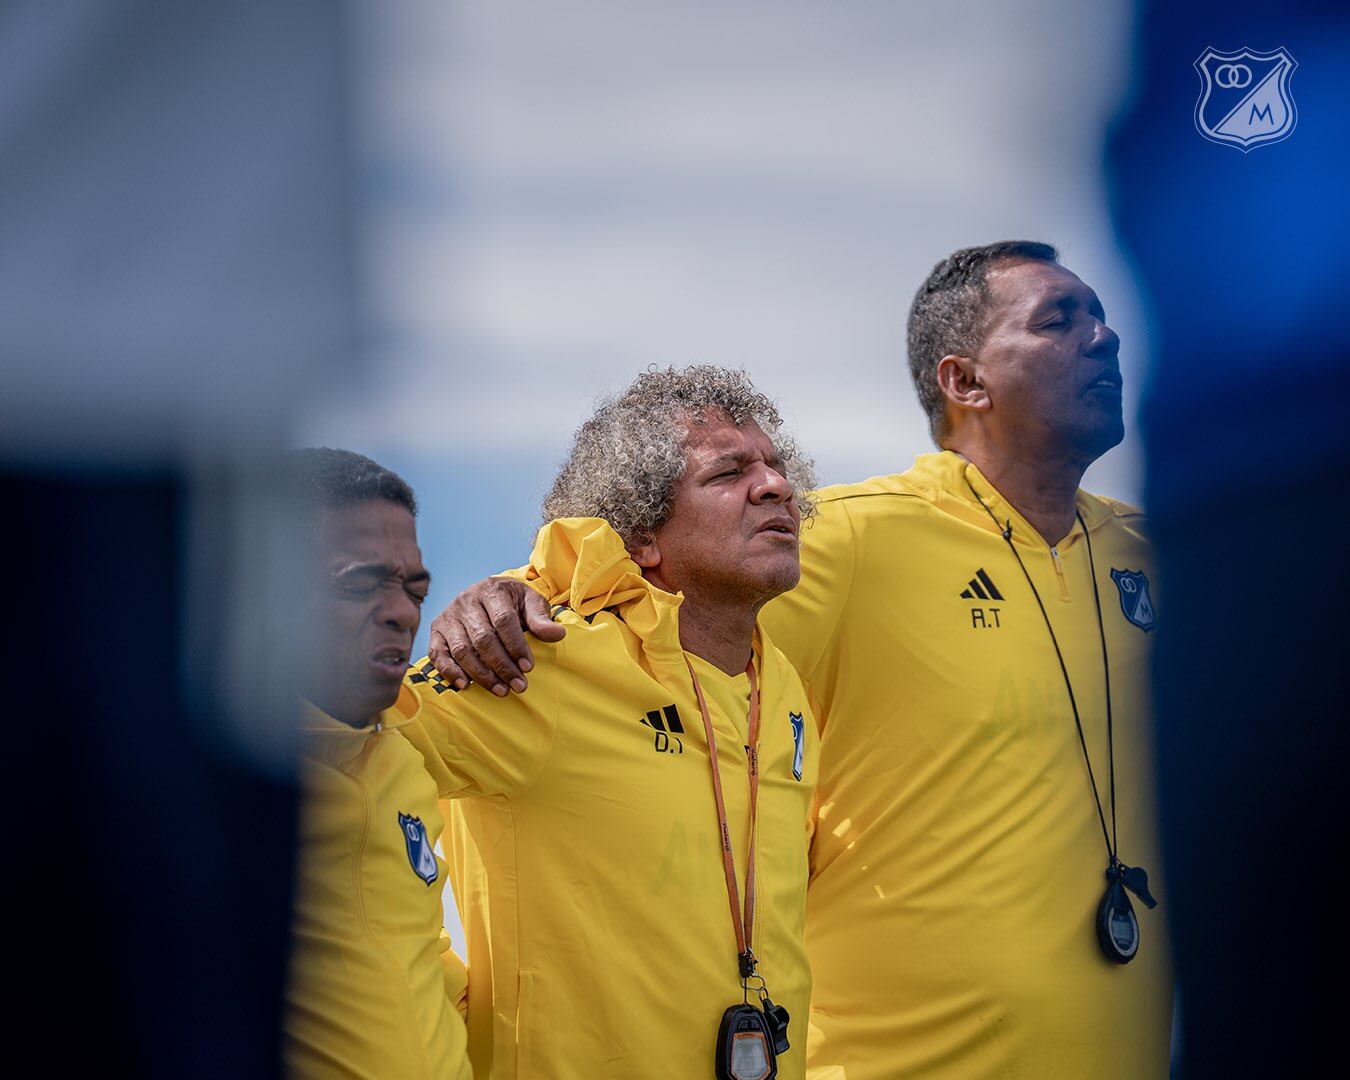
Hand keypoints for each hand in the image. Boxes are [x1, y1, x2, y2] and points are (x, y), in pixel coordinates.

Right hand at [427, 576, 566, 695]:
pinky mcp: (436, 630)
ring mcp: (449, 616)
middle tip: (519, 686)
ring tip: (501, 690)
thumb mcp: (530, 603)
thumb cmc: (513, 602)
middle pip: (483, 638)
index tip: (529, 667)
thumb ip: (542, 619)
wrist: (487, 594)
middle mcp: (466, 600)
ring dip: (481, 674)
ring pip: (462, 650)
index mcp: (492, 590)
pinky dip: (449, 671)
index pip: (503, 621)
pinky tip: (465, 685)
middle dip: (502, 666)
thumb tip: (558, 634)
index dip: (516, 646)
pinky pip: (438, 654)